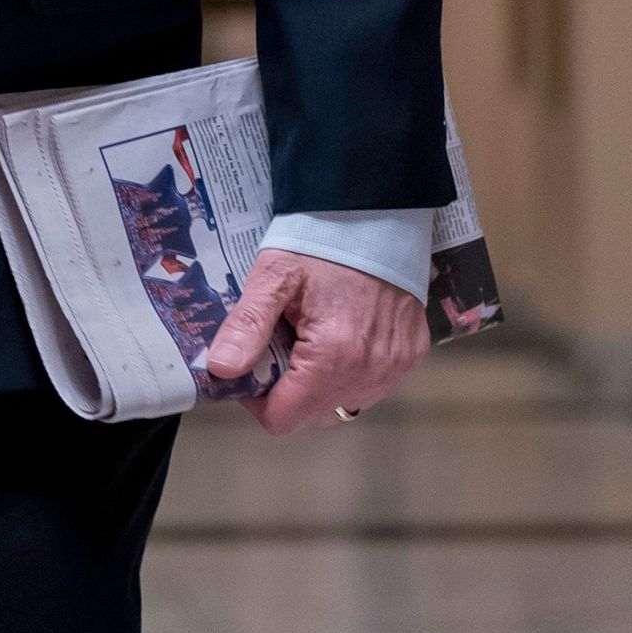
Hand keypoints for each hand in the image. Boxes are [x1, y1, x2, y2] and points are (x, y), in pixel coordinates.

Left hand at [203, 250, 426, 434]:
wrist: (377, 213)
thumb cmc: (322, 242)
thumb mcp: (273, 276)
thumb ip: (247, 326)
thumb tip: (220, 369)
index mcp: (332, 357)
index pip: (284, 418)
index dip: (258, 400)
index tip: (251, 367)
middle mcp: (370, 372)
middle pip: (313, 415)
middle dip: (288, 390)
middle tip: (280, 343)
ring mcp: (395, 367)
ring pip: (343, 403)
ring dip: (321, 384)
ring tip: (311, 336)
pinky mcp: (411, 355)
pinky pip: (372, 384)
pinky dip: (351, 371)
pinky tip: (341, 334)